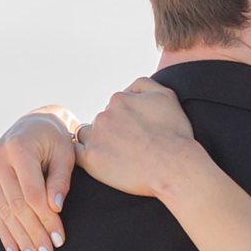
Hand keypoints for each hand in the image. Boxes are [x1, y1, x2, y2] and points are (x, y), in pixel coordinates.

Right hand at [0, 108, 78, 250]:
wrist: (35, 123)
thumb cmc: (56, 139)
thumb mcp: (65, 154)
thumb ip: (60, 180)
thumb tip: (55, 208)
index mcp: (17, 148)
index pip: (32, 193)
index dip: (46, 219)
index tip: (59, 240)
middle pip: (16, 205)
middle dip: (33, 233)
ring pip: (4, 211)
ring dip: (19, 238)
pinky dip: (5, 232)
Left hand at [77, 79, 199, 199]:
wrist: (174, 166)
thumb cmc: (175, 134)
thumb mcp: (166, 95)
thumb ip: (143, 84)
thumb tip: (127, 89)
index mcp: (119, 99)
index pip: (114, 107)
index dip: (125, 120)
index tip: (136, 134)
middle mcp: (104, 115)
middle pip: (100, 121)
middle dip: (111, 131)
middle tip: (128, 148)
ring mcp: (96, 137)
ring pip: (85, 135)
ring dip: (96, 142)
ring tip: (114, 156)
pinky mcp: (91, 159)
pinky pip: (75, 153)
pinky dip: (81, 155)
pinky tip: (94, 160)